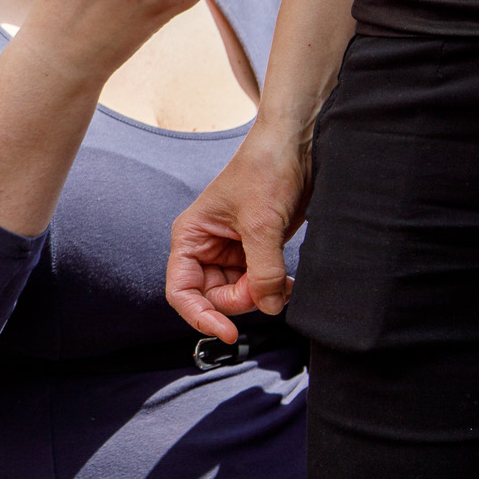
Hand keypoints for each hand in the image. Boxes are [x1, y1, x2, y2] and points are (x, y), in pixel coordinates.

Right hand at [167, 124, 309, 341]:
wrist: (297, 145)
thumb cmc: (266, 170)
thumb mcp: (262, 224)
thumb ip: (262, 271)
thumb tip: (268, 307)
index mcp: (190, 238)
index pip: (182, 291)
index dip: (200, 316)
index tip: (228, 333)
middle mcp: (206, 249)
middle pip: (214, 297)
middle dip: (243, 299)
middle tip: (270, 288)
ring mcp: (232, 251)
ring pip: (240, 294)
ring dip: (263, 294)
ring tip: (285, 281)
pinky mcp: (258, 250)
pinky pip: (260, 284)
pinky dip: (275, 289)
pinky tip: (289, 283)